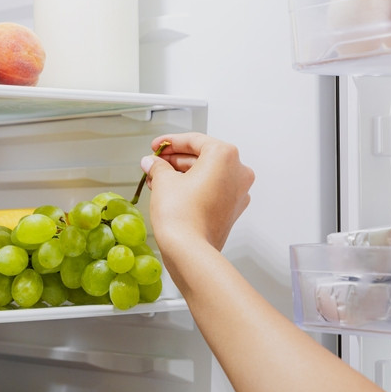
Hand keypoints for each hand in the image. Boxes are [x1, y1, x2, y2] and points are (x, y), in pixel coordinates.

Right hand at [140, 132, 254, 252]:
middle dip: (175, 160)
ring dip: (182, 175)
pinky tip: (172, 191)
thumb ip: (158, 166)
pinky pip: (212, 190)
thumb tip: (152, 163)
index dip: (170, 142)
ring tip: (158, 179)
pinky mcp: (232, 209)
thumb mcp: (164, 180)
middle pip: (203, 157)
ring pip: (207, 175)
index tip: (157, 146)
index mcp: (225, 156)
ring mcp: (238, 192)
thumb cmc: (181, 215)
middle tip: (155, 163)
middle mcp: (238, 172)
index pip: (194, 141)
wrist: (189, 250)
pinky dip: (194, 188)